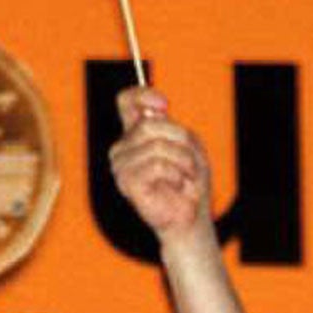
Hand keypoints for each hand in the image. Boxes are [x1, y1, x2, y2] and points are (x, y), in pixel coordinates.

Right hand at [110, 87, 214, 245]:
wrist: (190, 217)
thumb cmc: (189, 182)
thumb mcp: (188, 145)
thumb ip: (171, 126)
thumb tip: (155, 114)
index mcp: (135, 134)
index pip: (126, 102)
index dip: (142, 95)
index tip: (164, 105)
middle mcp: (123, 148)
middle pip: (150, 125)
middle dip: (180, 142)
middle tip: (189, 163)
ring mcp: (121, 165)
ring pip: (157, 146)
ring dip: (182, 162)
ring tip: (184, 177)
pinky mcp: (127, 182)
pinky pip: (157, 165)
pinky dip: (176, 174)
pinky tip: (176, 185)